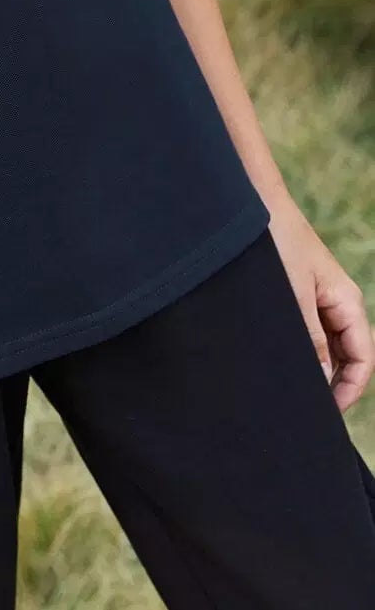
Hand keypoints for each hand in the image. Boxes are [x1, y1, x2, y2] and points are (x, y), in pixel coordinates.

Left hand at [268, 197, 374, 411]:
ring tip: (288, 388)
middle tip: (303, 408)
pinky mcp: (296, 296)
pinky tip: (278, 361)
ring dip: (313, 367)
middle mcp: (337, 304)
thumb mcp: (294, 295)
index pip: (362, 360)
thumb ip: (310, 338)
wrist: (254, 202)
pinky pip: (306, 333)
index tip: (326, 413)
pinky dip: (299, 350)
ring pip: (325, 348)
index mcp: (348, 304)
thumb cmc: (278, 241)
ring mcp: (318, 301)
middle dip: (331, 384)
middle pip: (346, 358)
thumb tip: (322, 381)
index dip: (349, 390)